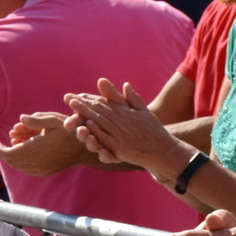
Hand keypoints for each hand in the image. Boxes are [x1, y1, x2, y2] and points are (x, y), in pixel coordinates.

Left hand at [0, 112, 86, 175]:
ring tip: (6, 149)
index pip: (11, 153)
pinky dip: (19, 163)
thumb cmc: (69, 131)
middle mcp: (38, 162)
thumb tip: (21, 118)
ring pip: (19, 166)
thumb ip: (36, 120)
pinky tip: (18, 155)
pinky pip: (26, 170)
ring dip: (10, 159)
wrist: (84, 149)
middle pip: (13, 160)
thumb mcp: (55, 120)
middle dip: (3, 153)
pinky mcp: (45, 172)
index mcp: (37, 149)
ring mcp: (41, 169)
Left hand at [65, 78, 187, 171]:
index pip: (105, 104)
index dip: (89, 99)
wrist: (165, 151)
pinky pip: (108, 139)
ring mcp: (122, 135)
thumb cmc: (153, 131)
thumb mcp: (145, 112)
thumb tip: (125, 84)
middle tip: (69, 98)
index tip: (76, 95)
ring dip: (87, 114)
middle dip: (83, 104)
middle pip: (101, 111)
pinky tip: (88, 126)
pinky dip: (98, 131)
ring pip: (102, 122)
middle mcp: (124, 122)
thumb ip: (133, 99)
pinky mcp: (123, 148)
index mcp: (127, 113)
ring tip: (74, 107)